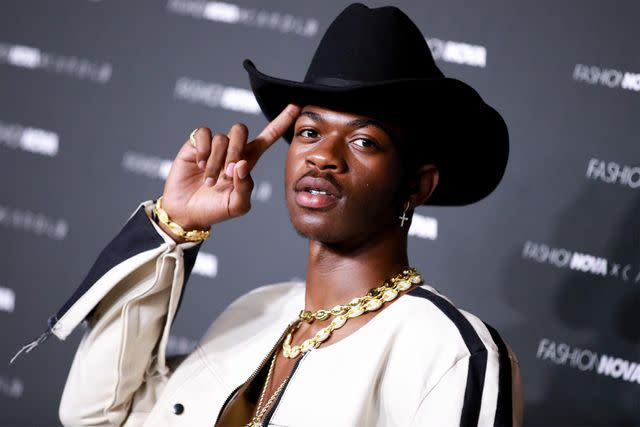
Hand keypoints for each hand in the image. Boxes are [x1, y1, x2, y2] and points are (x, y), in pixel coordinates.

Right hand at [159, 104, 299, 232]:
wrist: (186, 212)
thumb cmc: (214, 209)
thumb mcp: (237, 205)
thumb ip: (245, 187)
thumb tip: (242, 165)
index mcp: (247, 161)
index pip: (267, 137)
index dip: (281, 122)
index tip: (295, 106)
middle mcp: (232, 150)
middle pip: (241, 130)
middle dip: (236, 150)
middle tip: (227, 174)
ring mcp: (214, 146)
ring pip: (221, 138)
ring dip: (217, 162)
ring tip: (210, 180)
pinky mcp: (195, 145)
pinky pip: (203, 134)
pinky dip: (204, 150)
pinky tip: (200, 165)